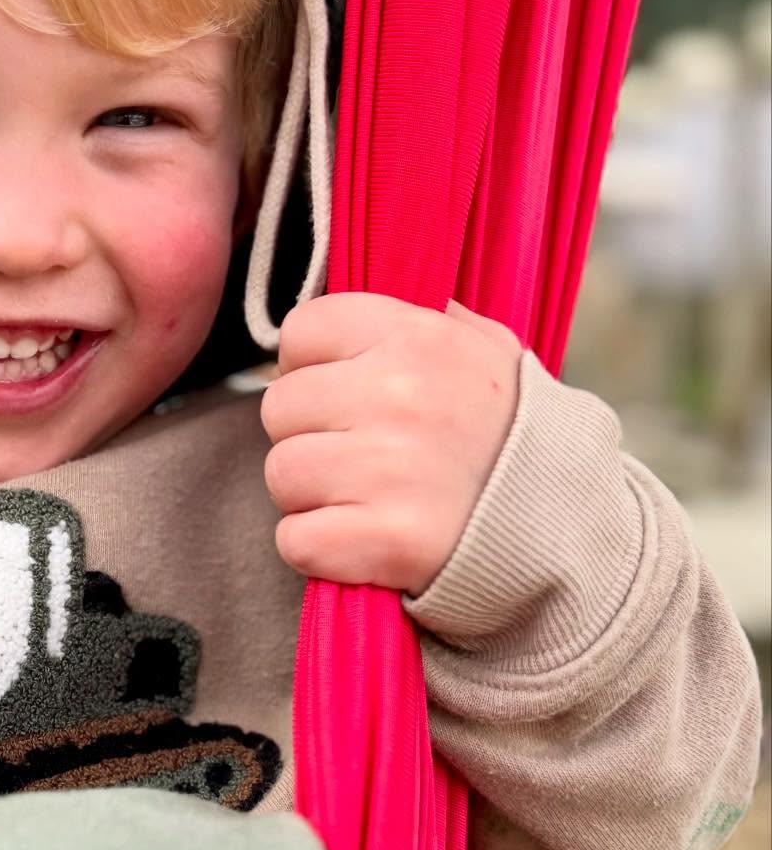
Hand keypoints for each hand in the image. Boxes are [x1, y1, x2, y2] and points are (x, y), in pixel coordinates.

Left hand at [260, 294, 521, 593]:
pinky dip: (319, 548)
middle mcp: (401, 395)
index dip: (313, 367)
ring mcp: (391, 470)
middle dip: (311, 434)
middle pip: (280, 407)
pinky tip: (364, 540)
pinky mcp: (386, 541)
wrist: (568, 528)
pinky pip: (295, 539)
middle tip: (363, 454)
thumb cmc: (510, 434)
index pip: (301, 331)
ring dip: (313, 494)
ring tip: (369, 497)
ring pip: (282, 474)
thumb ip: (416, 318)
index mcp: (420, 336)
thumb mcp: (483, 348)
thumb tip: (344, 301)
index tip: (347, 393)